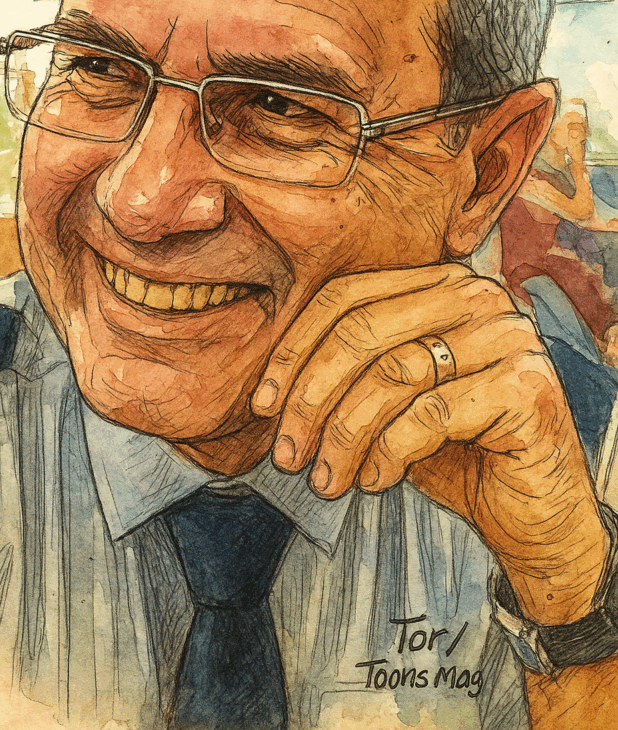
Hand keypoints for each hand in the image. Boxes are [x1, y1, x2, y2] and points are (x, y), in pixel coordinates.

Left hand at [251, 263, 609, 622]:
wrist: (534, 514)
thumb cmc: (455, 450)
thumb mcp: (392, 401)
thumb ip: (350, 372)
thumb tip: (268, 386)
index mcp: (442, 283)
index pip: (348, 295)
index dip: (294, 350)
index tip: (262, 405)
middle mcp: (480, 296)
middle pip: (363, 330)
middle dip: (310, 397)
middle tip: (287, 454)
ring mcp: (509, 336)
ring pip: (392, 374)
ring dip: (343, 435)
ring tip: (325, 479)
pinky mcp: (526, 386)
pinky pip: (429, 414)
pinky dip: (388, 453)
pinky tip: (375, 481)